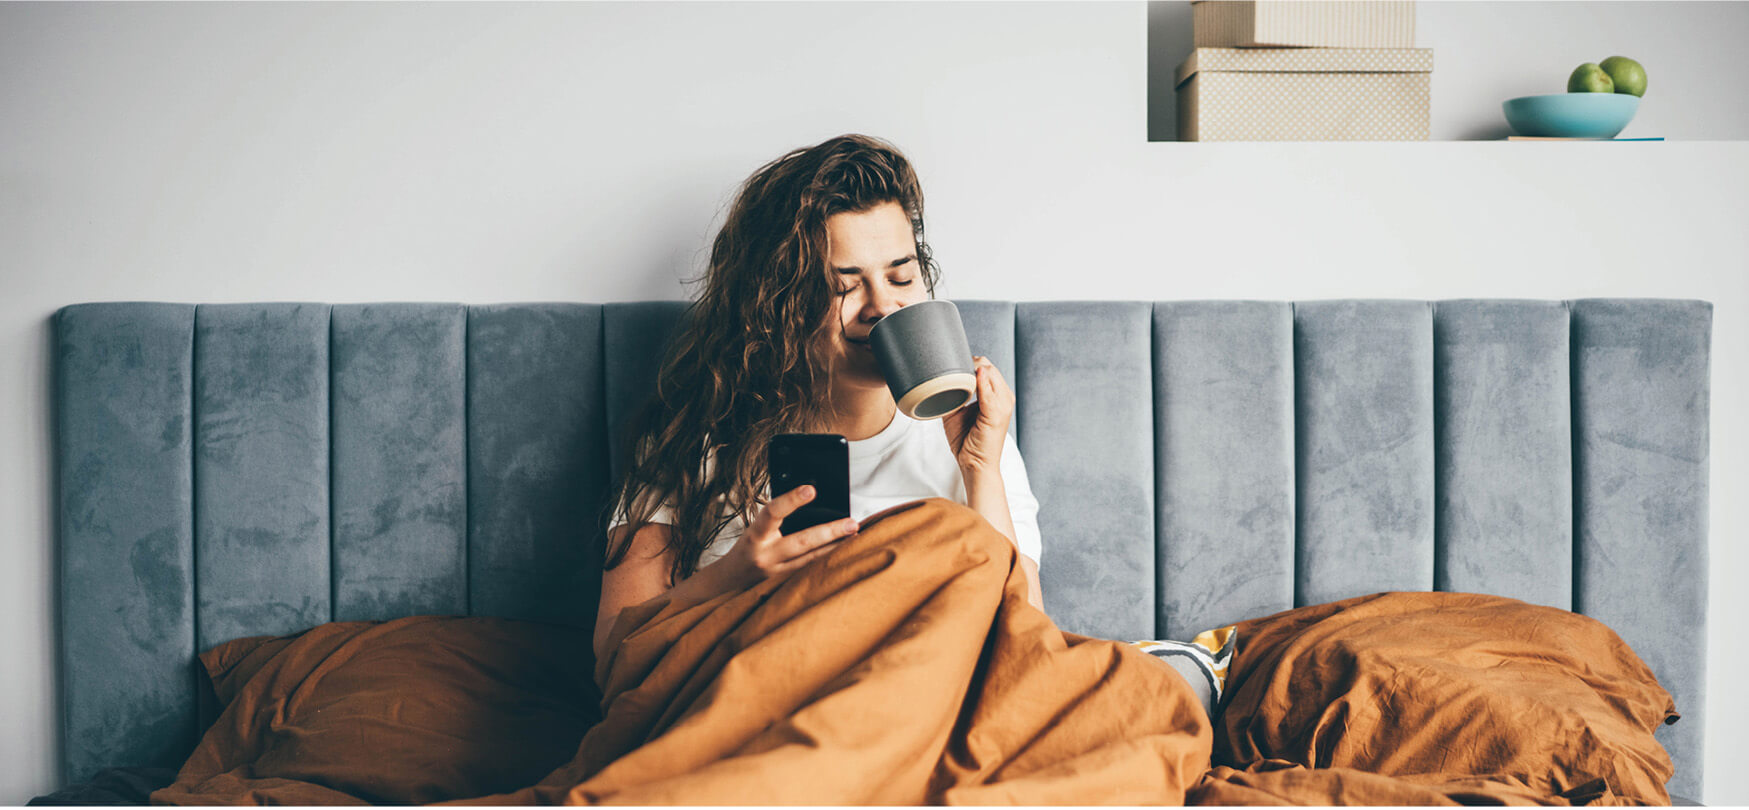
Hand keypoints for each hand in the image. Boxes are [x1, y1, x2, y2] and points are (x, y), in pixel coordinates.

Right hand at [712, 484, 858, 590]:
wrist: (728, 582)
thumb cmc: (746, 548)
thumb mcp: (755, 529)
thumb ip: (776, 518)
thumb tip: (810, 500)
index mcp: (755, 536)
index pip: (772, 513)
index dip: (791, 500)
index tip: (811, 490)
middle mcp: (765, 555)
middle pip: (801, 542)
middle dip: (829, 531)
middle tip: (852, 523)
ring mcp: (776, 574)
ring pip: (811, 560)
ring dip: (836, 547)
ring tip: (855, 536)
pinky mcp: (784, 586)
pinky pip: (809, 571)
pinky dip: (827, 560)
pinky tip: (843, 552)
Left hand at [941, 355, 1013, 473]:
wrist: (975, 465)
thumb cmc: (967, 441)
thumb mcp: (957, 412)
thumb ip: (954, 394)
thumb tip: (939, 381)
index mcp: (998, 397)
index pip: (987, 368)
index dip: (969, 362)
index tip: (950, 363)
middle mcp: (1004, 398)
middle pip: (989, 367)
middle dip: (969, 362)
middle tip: (948, 366)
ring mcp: (1003, 405)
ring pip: (989, 373)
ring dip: (971, 368)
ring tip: (953, 372)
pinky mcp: (996, 414)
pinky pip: (988, 391)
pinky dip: (978, 381)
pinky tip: (966, 377)